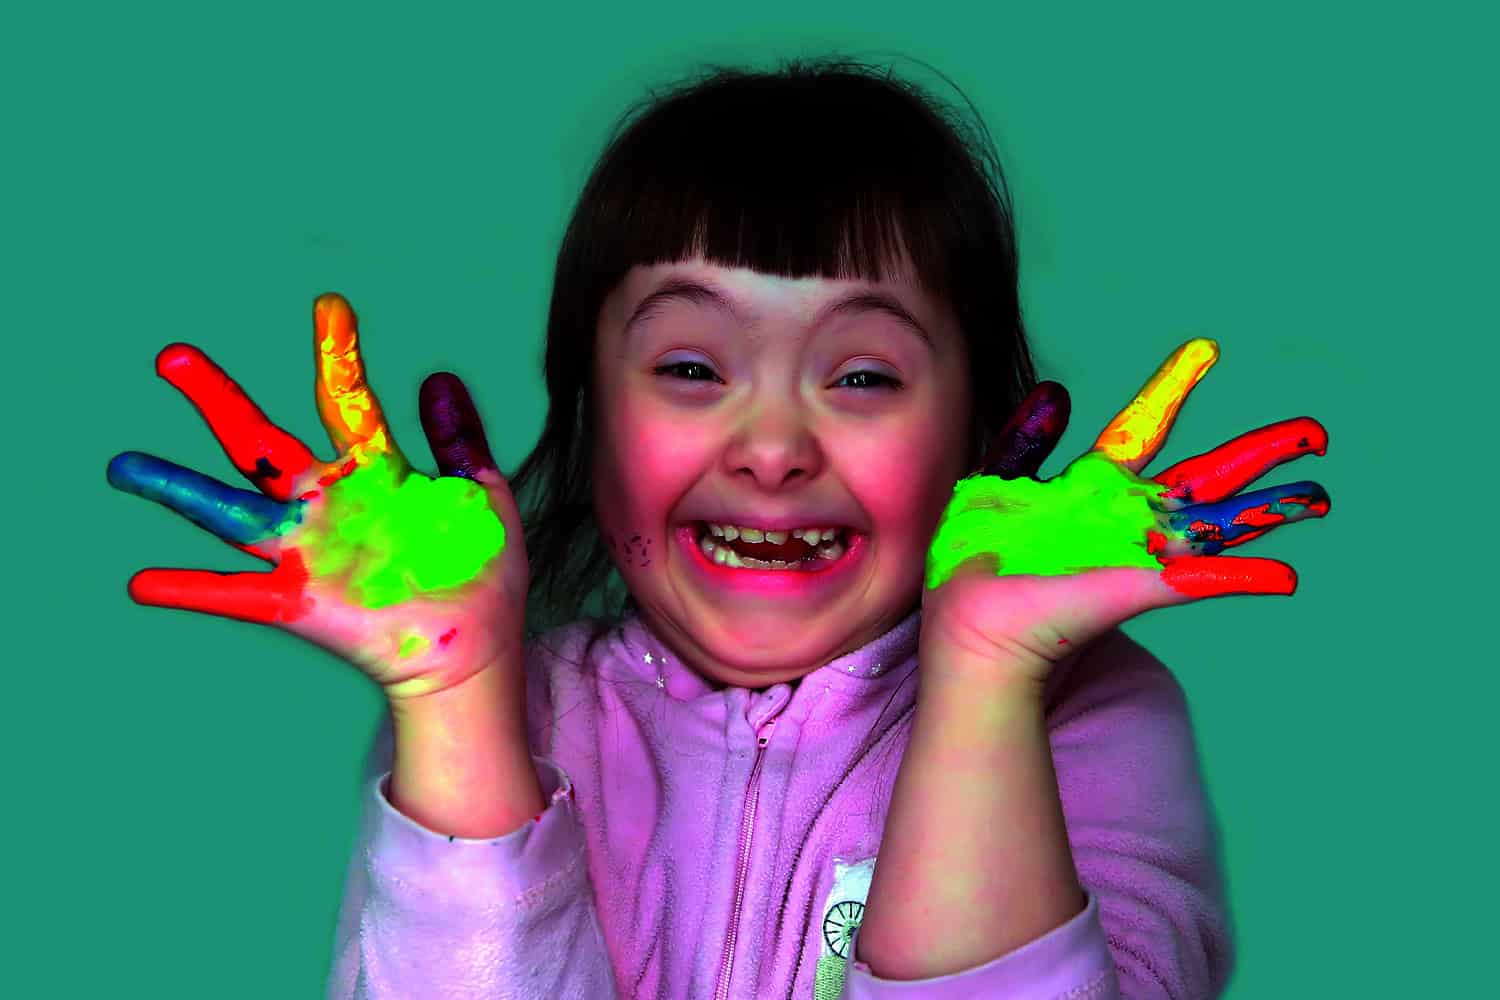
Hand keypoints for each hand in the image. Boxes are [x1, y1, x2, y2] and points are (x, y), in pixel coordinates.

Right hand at [107, 293, 529, 701]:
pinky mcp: (302, 604)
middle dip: (217, 400)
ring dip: (177, 490)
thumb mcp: (478, 495)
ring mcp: (310, 553)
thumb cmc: (479, 572)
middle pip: (260, 444)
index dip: (338, 356)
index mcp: (374, 474)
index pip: (347, 403)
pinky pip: (237, 595)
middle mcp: (329, 506)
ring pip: (231, 513)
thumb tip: (440, 375)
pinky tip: (142, 582)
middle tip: (172, 356)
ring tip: (124, 465)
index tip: (330, 305)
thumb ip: (459, 440)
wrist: (479, 648)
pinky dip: (191, 589)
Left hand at [919, 338, 1330, 690]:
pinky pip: (1197, 581)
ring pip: (1218, 524)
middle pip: (1205, 477)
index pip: (1141, 429)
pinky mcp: (1136, 586)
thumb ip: (1026, 441)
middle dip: (1259, 454)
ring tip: (1318, 498)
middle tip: (1313, 432)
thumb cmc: (975, 564)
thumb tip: (1056, 392)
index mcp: (1092, 487)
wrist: (969, 627)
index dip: (1172, 390)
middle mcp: (1126, 518)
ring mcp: (1137, 551)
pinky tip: (1285, 576)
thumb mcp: (993, 487)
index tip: (1205, 349)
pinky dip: (1241, 577)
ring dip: (1270, 511)